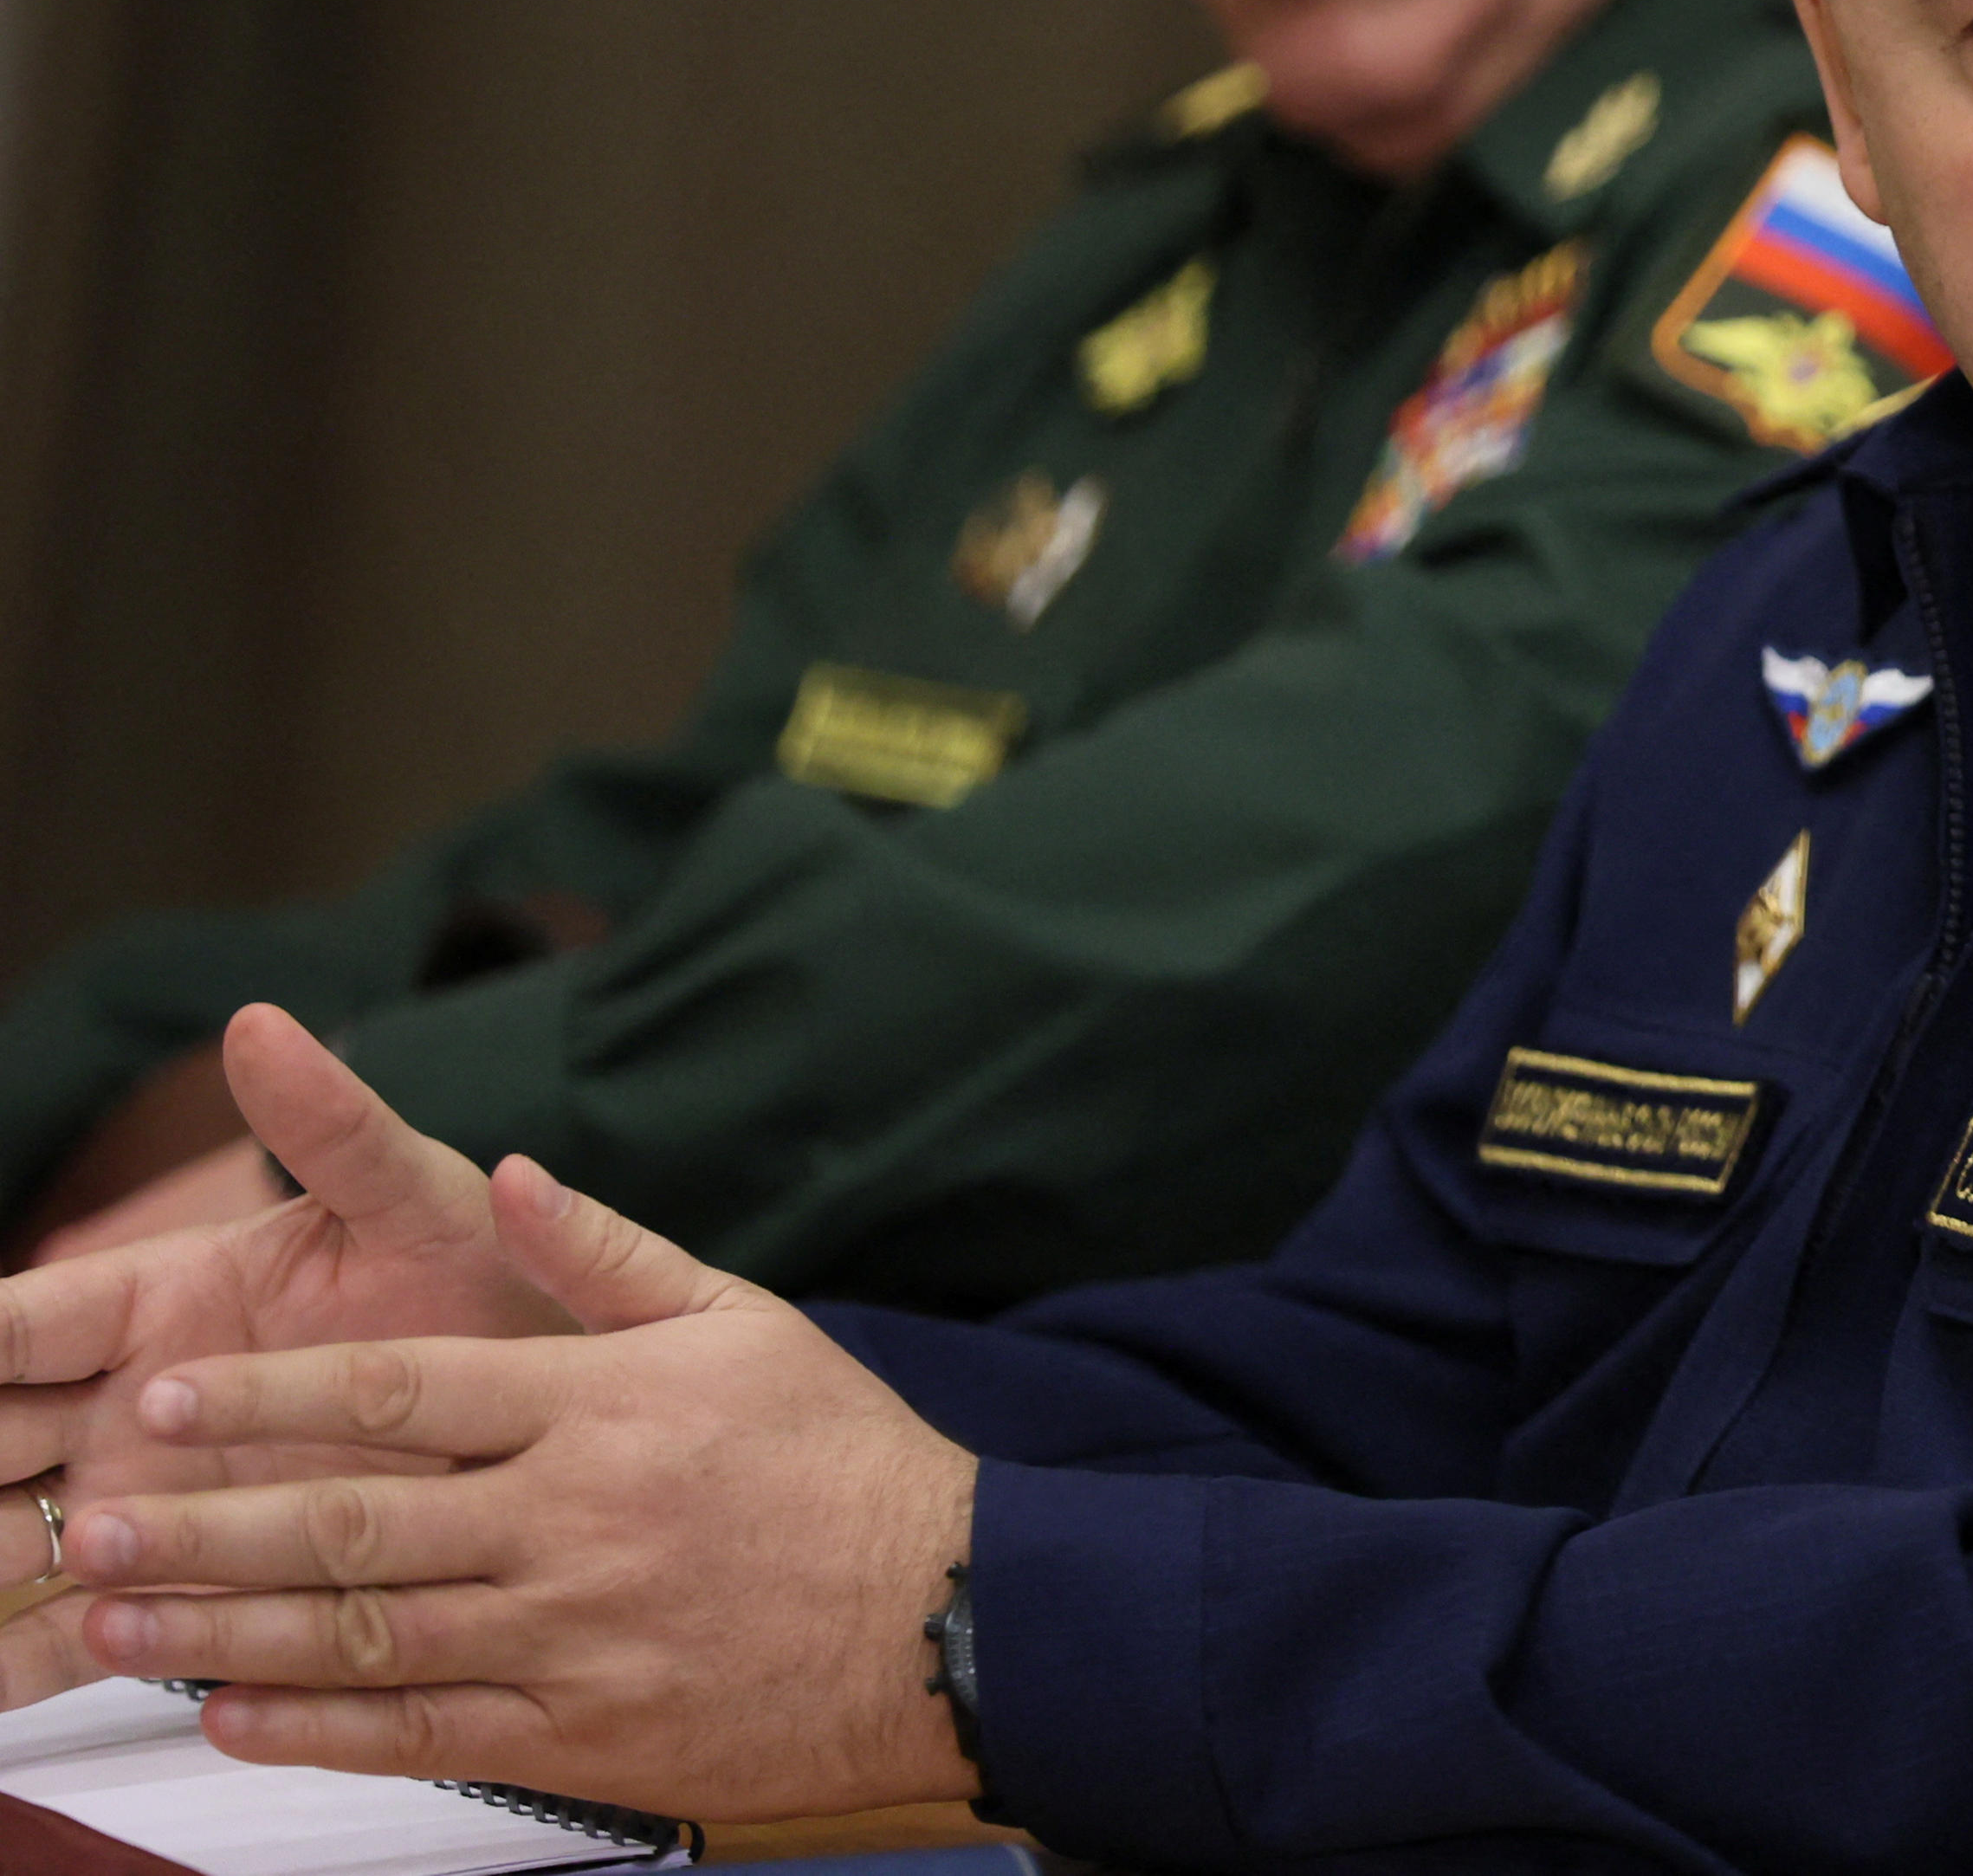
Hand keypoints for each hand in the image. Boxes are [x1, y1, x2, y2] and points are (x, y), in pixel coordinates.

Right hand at [0, 1006, 566, 1702]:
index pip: (17, 1326)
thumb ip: (336, 1128)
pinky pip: (61, 1639)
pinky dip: (8, 1670)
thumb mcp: (417, 1203)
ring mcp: (144, 1504)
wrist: (557, 1409)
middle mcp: (126, 1406)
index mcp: (161, 1303)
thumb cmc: (486, 1286)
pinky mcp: (178, 1590)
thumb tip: (261, 1024)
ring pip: (4, 1545)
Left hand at [64, 1153, 981, 1821]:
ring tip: (115, 1612)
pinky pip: (420, 1732)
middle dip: (204, 1517)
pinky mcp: (581, 1730)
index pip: (398, 1393)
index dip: (265, 1397)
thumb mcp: (747, 1321)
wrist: (950, 1619)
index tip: (158, 1400)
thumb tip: (504, 1174)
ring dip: (221, 1625)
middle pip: (350, 1518)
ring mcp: (571, 1635)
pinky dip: (313, 1726)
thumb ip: (609, 1255)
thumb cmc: (844, 1459)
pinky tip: (227, 1713)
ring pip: (361, 1631)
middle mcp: (572, 1519)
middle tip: (89, 1514)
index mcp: (603, 1405)